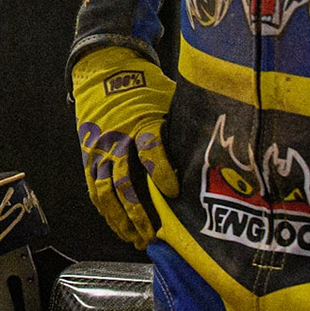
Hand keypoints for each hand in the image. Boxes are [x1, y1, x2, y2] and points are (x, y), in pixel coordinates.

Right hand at [72, 45, 178, 249]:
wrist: (101, 71)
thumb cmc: (142, 86)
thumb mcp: (167, 97)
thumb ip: (184, 121)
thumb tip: (220, 140)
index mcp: (140, 121)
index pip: (150, 149)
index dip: (160, 171)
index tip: (173, 192)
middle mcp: (117, 138)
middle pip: (123, 181)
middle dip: (138, 212)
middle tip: (153, 235)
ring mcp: (100, 149)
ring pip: (106, 191)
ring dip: (120, 219)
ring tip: (135, 239)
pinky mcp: (89, 156)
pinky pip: (95, 188)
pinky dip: (105, 211)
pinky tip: (119, 227)